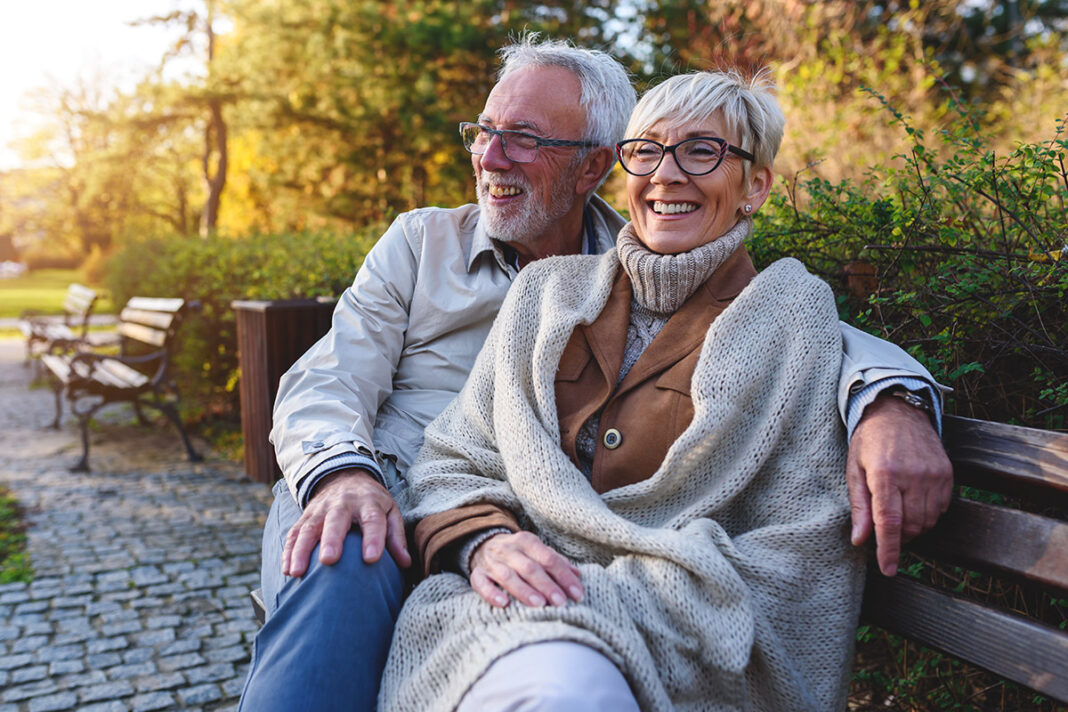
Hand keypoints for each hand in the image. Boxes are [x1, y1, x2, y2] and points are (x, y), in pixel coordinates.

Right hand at [281, 468, 411, 576]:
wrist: (346, 477)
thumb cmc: (372, 502)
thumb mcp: (390, 512)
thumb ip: (396, 536)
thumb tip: (405, 563)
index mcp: (369, 503)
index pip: (373, 520)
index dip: (373, 538)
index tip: (371, 559)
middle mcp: (343, 504)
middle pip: (336, 520)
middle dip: (331, 540)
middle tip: (329, 560)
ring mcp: (321, 509)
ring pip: (309, 528)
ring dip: (301, 550)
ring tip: (297, 572)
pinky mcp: (305, 516)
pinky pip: (294, 533)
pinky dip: (289, 551)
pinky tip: (287, 569)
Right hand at [469, 531, 583, 608]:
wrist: (482, 544)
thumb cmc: (518, 553)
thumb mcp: (536, 551)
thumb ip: (556, 562)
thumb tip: (577, 575)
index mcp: (527, 541)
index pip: (549, 558)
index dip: (564, 576)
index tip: (577, 594)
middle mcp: (509, 550)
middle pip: (530, 568)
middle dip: (547, 585)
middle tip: (561, 602)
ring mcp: (491, 562)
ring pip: (508, 576)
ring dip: (524, 590)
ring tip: (539, 604)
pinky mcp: (477, 574)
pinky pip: (481, 583)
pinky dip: (492, 593)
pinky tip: (504, 604)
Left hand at [846, 395, 952, 575]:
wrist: (899, 412)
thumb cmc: (870, 441)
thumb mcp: (854, 469)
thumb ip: (859, 506)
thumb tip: (861, 540)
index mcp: (885, 474)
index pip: (889, 522)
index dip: (889, 550)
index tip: (888, 569)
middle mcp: (913, 476)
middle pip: (910, 527)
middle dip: (898, 538)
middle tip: (884, 531)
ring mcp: (934, 475)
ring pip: (927, 522)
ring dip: (912, 528)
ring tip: (897, 513)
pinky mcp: (947, 475)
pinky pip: (940, 510)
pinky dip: (927, 516)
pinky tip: (913, 503)